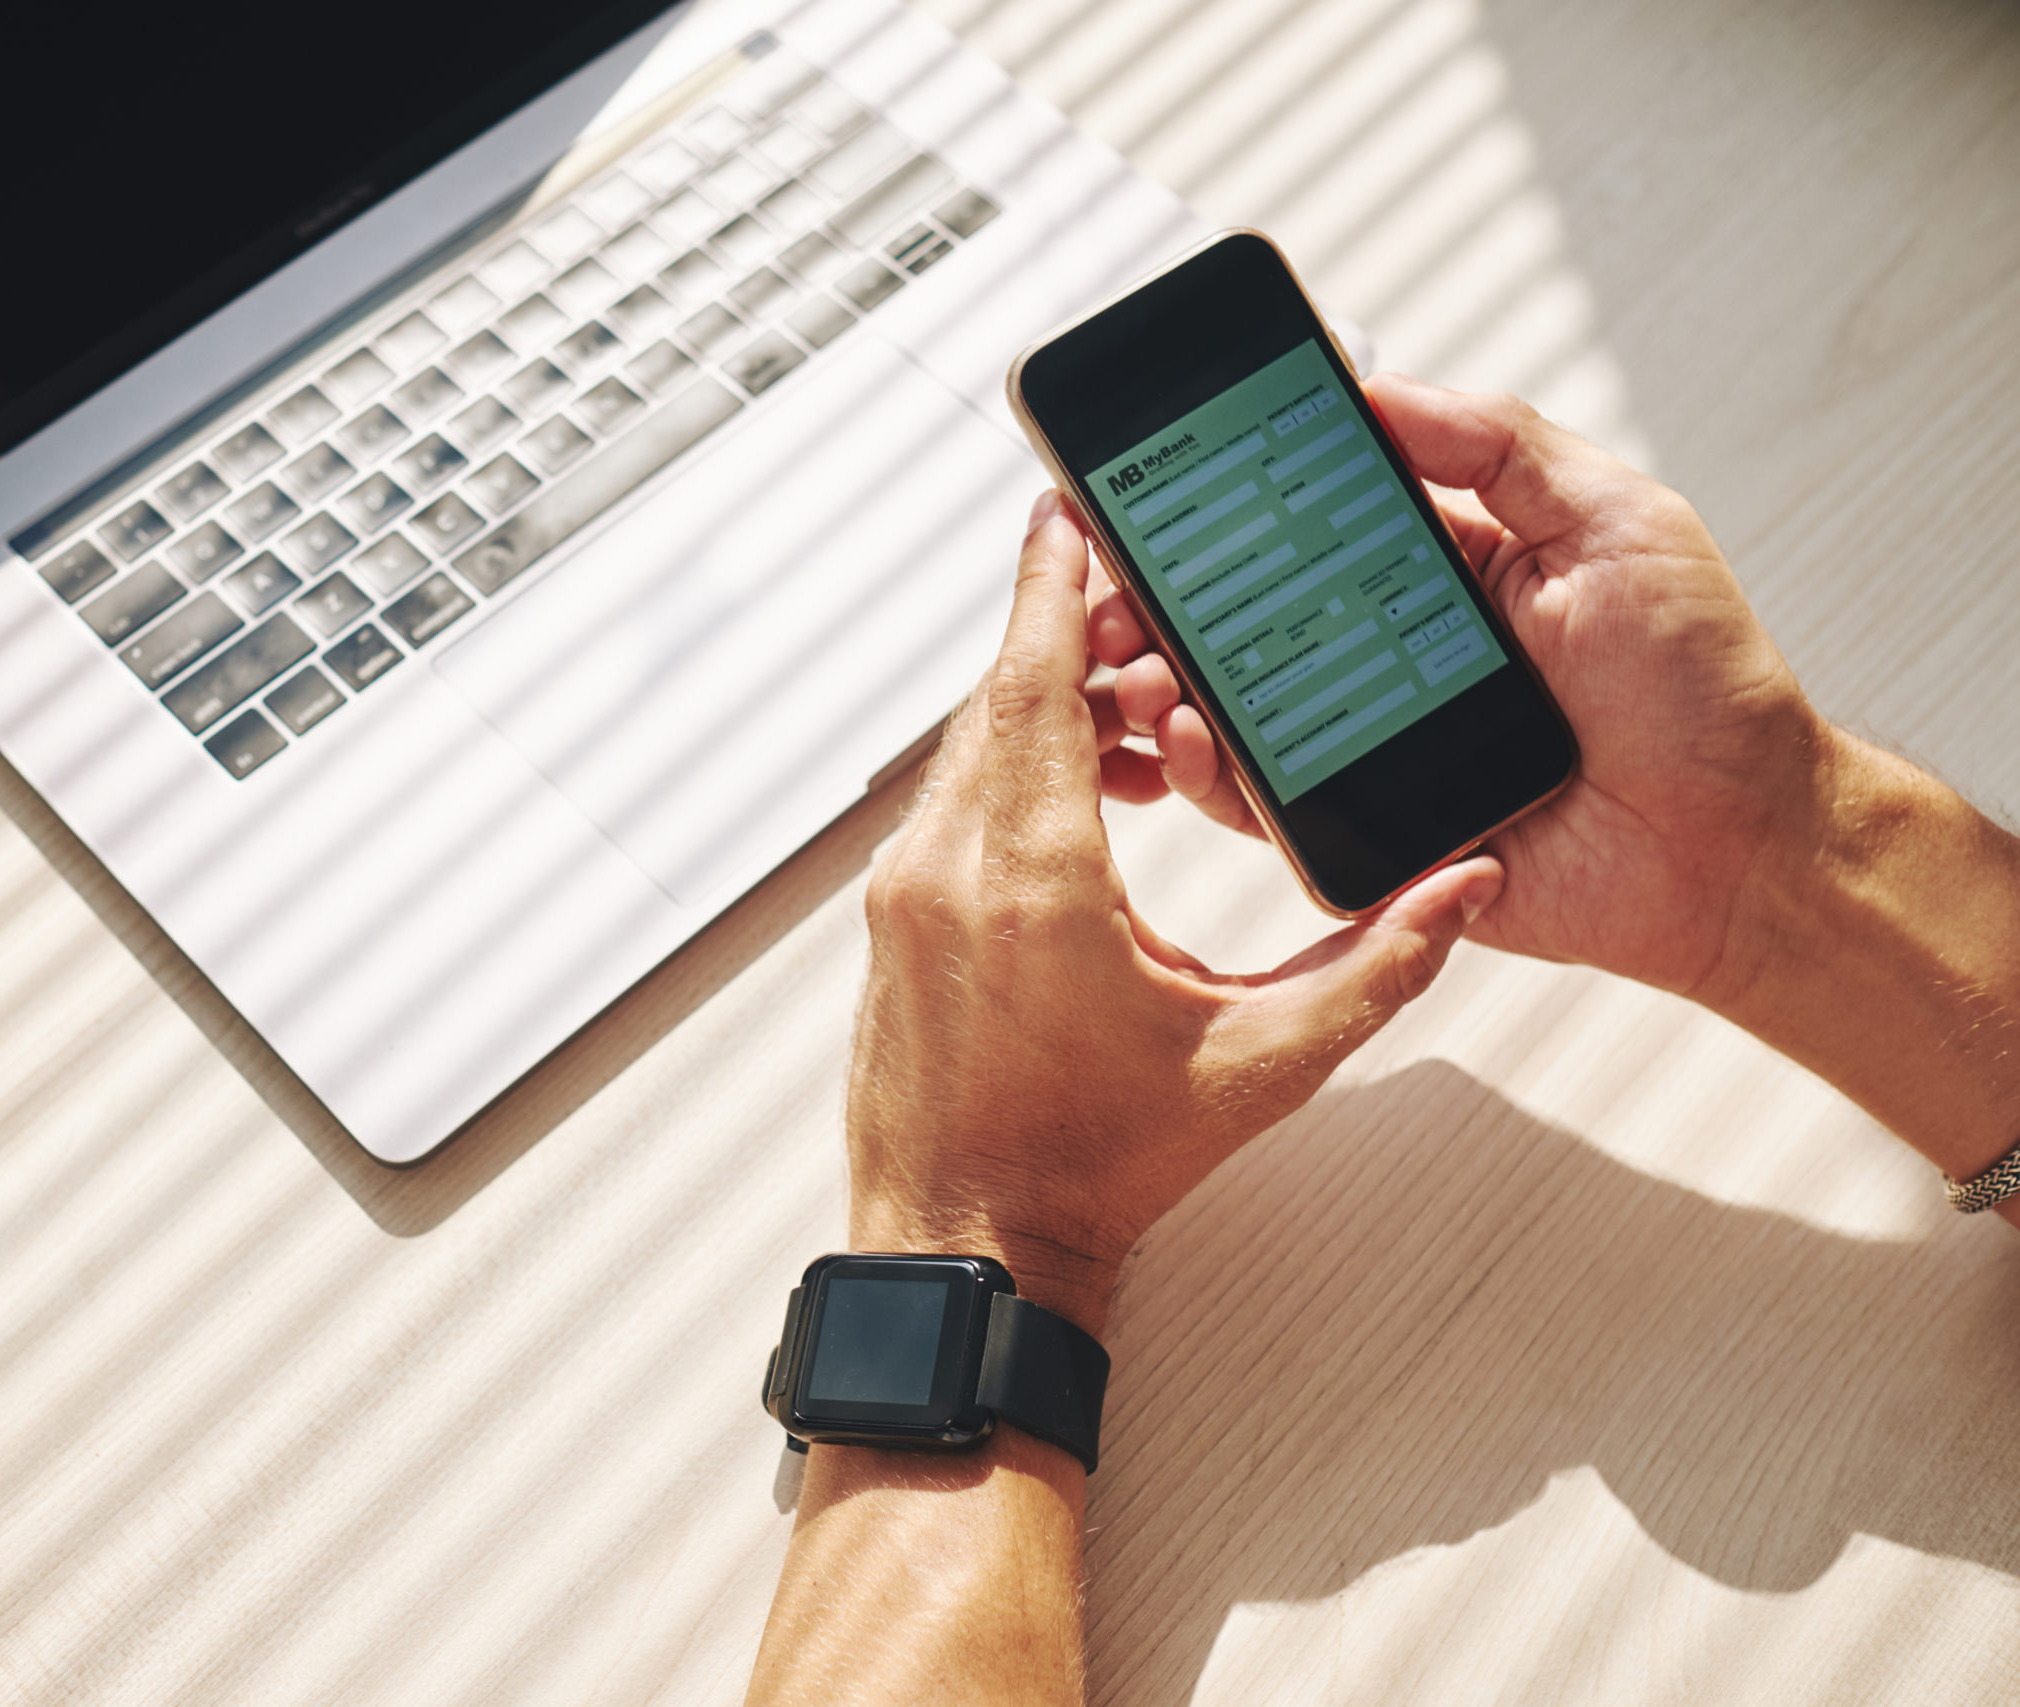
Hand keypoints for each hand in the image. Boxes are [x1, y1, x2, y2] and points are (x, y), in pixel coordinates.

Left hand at [846, 494, 1500, 1331]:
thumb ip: (1375, 965)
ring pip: (971, 751)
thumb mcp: (1261, 1063)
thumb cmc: (1098, 1165)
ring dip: (1044, 712)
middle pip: (1002, 698)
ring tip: (1143, 721)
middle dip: (1073, 641)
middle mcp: (948, 867)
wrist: (969, 1246)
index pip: (1035, 682)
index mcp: (1035, 879)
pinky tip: (1086, 801)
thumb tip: (1464, 886)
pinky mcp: (889, 921)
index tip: (1072, 512)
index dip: (1057, 587)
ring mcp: (903, 894)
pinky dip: (1009, 771)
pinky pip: (949, 805)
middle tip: (1147, 611)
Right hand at [1091, 377, 1828, 1005]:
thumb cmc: (1702, 690)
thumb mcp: (1618, 521)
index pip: (1305, 522)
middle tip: (1105, 581)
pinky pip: (1260, 806)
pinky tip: (1182, 735)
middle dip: (1157, 598)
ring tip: (1128, 659)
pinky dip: (1206, 773)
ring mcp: (1369, 746)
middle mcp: (1388, 655)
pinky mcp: (1364, 833)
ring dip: (1160, 681)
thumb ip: (1500, 444)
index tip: (1152, 478)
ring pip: (1230, 709)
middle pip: (1242, 616)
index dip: (1226, 503)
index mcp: (1439, 570)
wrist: (1737, 846)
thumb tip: (1381, 385)